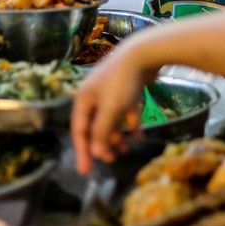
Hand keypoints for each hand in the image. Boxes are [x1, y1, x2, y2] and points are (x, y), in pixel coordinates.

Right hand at [71, 45, 154, 173]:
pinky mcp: (128, 90)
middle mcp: (95, 96)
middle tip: (111, 160)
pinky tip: (140, 137)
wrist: (145, 52)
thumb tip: (94, 152)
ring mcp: (112, 92)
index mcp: (84, 99)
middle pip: (95, 126)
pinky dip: (132, 124)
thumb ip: (101, 131)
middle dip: (101, 144)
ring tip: (125, 150)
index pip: (79, 130)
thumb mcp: (110, 108)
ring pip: (111, 120)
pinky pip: (127, 112)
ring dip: (117, 136)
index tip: (84, 172)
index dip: (81, 151)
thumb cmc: (122, 81)